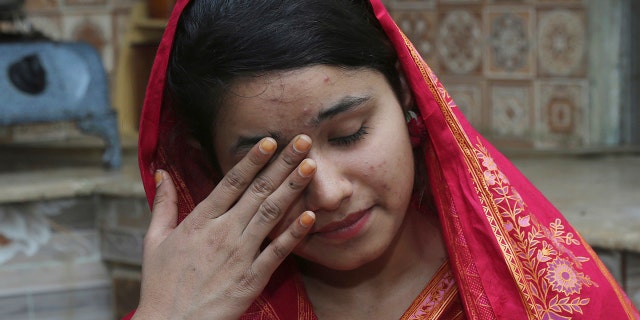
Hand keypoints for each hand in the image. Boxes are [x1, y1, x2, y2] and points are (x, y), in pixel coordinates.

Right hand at [133, 135, 316, 319]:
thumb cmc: (161, 282)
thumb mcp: (154, 239)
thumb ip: (163, 204)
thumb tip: (160, 173)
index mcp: (200, 220)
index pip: (231, 182)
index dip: (252, 160)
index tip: (269, 140)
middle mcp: (223, 232)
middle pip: (258, 191)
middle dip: (282, 164)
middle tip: (303, 142)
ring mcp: (239, 255)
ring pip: (270, 214)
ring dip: (292, 188)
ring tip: (310, 167)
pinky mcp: (252, 278)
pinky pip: (277, 252)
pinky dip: (293, 234)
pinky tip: (310, 216)